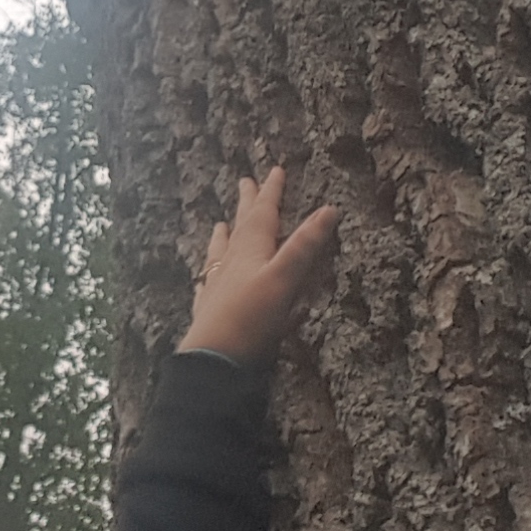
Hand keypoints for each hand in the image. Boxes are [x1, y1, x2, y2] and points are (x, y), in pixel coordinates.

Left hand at [178, 166, 338, 366]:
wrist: (213, 359)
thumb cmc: (251, 318)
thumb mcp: (284, 279)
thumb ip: (304, 246)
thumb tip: (329, 209)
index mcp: (250, 252)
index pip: (262, 215)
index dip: (271, 193)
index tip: (275, 171)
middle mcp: (230, 264)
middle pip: (240, 227)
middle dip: (246, 205)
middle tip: (245, 182)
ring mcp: (216, 287)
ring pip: (220, 254)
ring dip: (223, 237)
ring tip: (220, 225)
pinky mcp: (209, 312)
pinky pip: (208, 286)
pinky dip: (208, 277)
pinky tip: (202, 281)